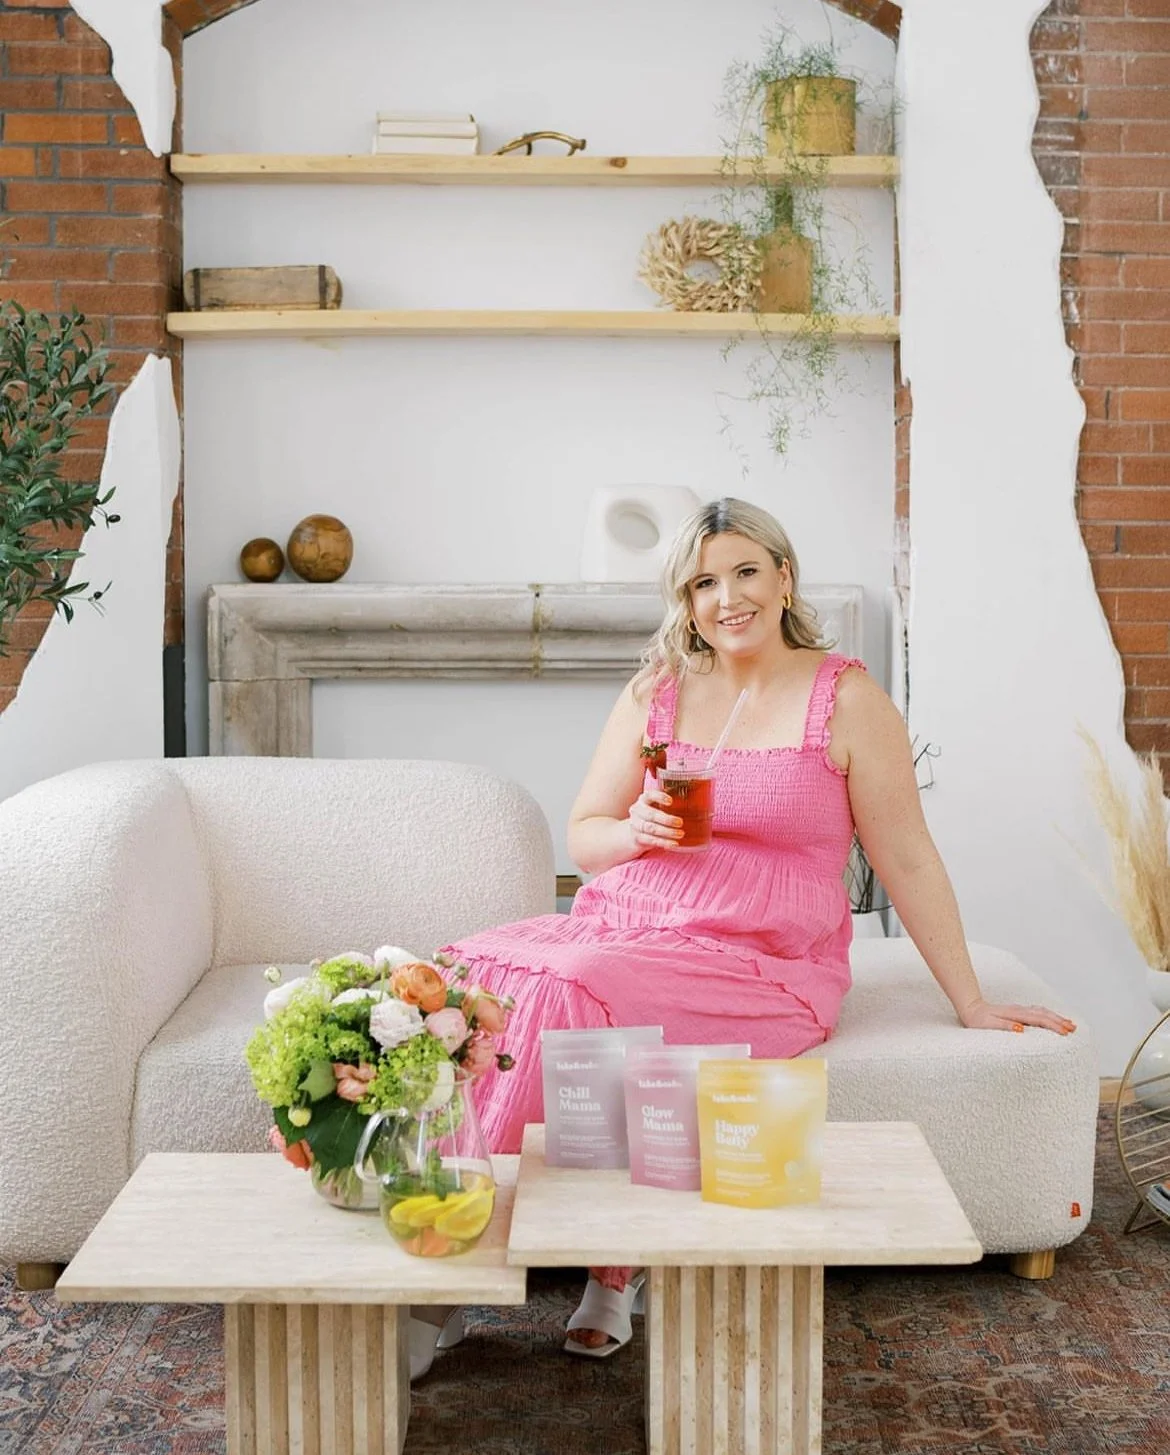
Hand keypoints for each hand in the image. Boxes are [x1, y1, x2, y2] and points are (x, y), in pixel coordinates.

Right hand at [627, 787, 683, 852]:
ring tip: (680, 834)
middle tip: (680, 822)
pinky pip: (651, 841)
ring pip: (651, 828)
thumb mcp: (657, 806)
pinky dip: (664, 842)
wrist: (635, 833)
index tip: (671, 801)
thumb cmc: (652, 816)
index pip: (649, 795)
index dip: (659, 797)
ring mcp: (636, 825)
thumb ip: (671, 803)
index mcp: (643, 800)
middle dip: (666, 819)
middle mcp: (637, 811)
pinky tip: (674, 844)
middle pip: (650, 814)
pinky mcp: (638, 838)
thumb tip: (697, 798)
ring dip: (667, 832)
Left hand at [958, 998, 1076, 1035]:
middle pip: (1044, 1014)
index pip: (1039, 1019)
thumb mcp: (988, 1025)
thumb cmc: (978, 1020)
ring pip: (1042, 1011)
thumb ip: (1005, 1026)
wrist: (970, 1008)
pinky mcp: (1017, 1011)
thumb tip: (1021, 1029)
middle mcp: (1020, 1010)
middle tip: (1073, 1029)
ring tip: (1068, 1024)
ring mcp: (1019, 1009)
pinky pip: (1037, 1012)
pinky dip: (1048, 1015)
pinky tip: (1051, 1018)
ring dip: (1056, 1017)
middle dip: (1059, 1021)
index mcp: (1016, 1014)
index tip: (1065, 1033)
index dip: (1053, 1026)